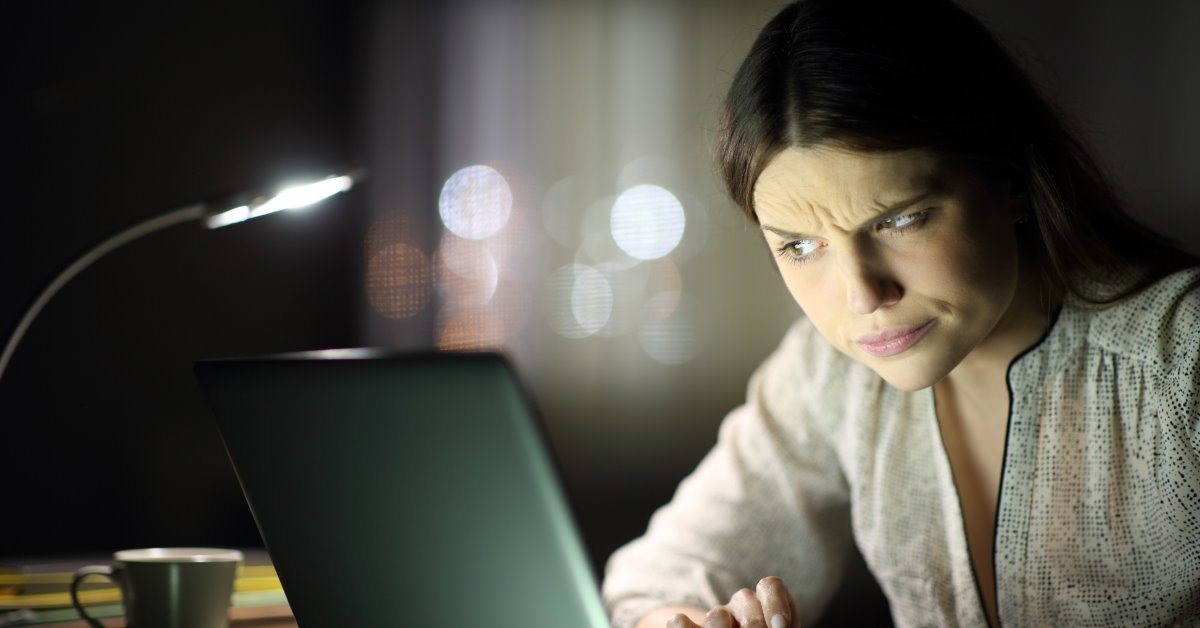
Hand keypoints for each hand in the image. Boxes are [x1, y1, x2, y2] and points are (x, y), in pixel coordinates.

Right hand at [667, 577, 796, 627]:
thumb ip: (777, 626)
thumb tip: (775, 626)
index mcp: (766, 606)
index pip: (770, 586)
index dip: (775, 604)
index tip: (780, 627)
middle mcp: (740, 606)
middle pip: (744, 598)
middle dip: (754, 624)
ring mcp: (714, 619)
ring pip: (717, 615)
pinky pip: (678, 622)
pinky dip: (683, 626)